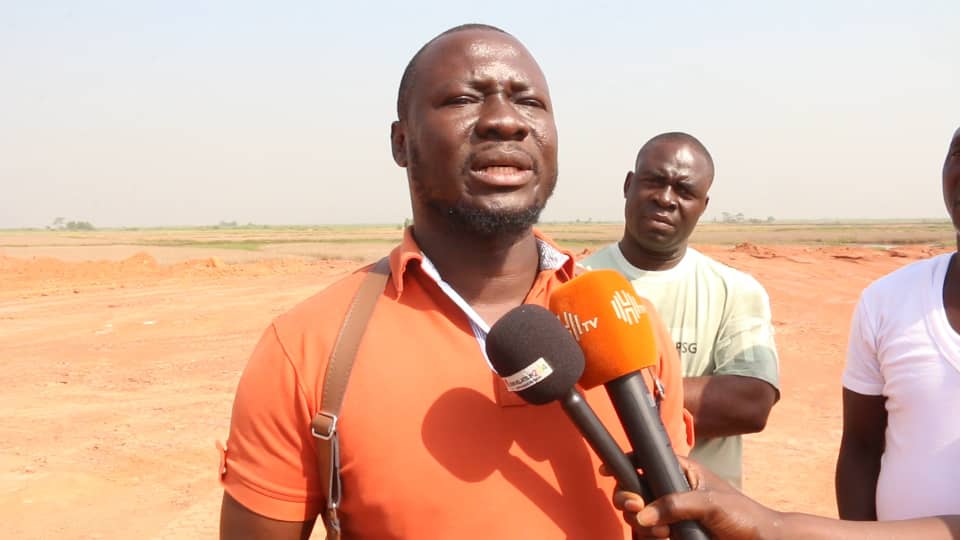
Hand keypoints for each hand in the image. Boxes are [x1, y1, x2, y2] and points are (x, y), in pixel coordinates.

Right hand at [604, 456, 783, 538]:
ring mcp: (669, 515)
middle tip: (638, 509)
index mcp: (679, 471)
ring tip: (665, 534)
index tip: (608, 472)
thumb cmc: (742, 515)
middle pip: (633, 492)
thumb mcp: (710, 503)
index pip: (644, 461)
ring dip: (643, 527)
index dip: (625, 465)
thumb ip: (675, 505)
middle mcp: (670, 491)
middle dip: (630, 502)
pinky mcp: (671, 535)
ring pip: (638, 518)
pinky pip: (647, 536)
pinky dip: (649, 539)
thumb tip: (644, 516)